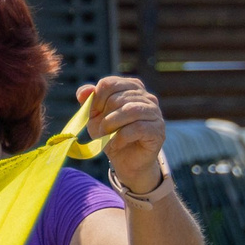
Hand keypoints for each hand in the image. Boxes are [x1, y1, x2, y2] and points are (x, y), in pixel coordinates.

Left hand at [77, 76, 166, 193]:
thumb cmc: (111, 134)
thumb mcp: (95, 117)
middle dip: (104, 117)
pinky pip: (137, 128)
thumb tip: (86, 90)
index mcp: (131, 88)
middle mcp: (146, 96)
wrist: (126, 160)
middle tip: (101, 131)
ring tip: (106, 137)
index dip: (96, 100)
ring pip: (129, 110)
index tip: (93, 114)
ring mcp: (155, 113)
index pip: (109, 83)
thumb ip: (88, 101)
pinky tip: (116, 144)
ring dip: (111, 125)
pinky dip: (121, 137)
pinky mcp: (158, 130)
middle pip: (118, 98)